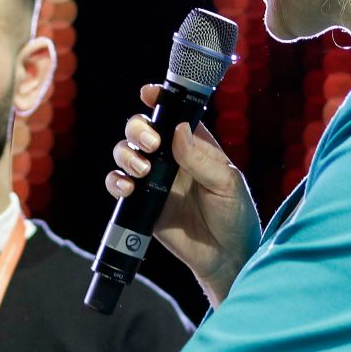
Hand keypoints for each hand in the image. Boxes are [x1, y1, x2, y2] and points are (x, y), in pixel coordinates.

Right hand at [108, 84, 261, 305]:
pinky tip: (128, 188)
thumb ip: (201, 159)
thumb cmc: (234, 216)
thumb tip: (178, 131)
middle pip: (141, 129)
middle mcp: (170, 158)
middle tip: (151, 145)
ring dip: (126, 155)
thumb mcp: (227, 184)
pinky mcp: (141, 204)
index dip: (158, 100)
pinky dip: (116, 182)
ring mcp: (153, 180)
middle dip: (138, 129)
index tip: (148, 94)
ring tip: (142, 170)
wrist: (225, 258)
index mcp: (195, 145)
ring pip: (125, 153)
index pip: (173, 114)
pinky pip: (118, 185)